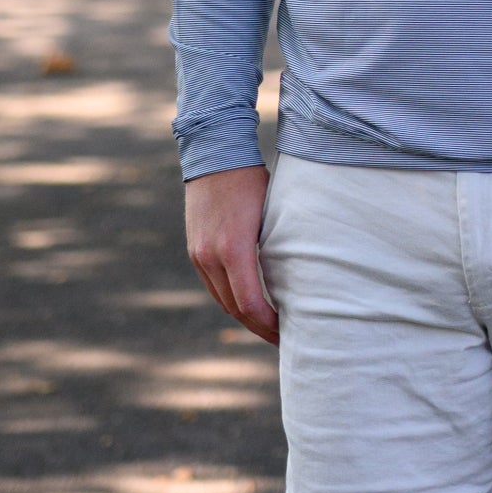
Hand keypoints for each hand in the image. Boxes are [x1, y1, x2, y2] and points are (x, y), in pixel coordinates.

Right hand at [184, 163, 277, 344]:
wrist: (215, 155)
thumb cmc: (252, 180)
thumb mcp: (270, 213)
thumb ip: (276, 246)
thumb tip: (296, 277)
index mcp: (233, 249)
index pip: (249, 303)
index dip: (268, 324)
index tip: (287, 332)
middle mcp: (210, 256)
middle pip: (234, 308)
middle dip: (258, 326)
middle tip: (282, 337)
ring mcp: (198, 254)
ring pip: (221, 299)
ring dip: (243, 315)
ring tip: (267, 325)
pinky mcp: (194, 249)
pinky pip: (213, 284)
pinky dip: (231, 297)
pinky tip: (248, 302)